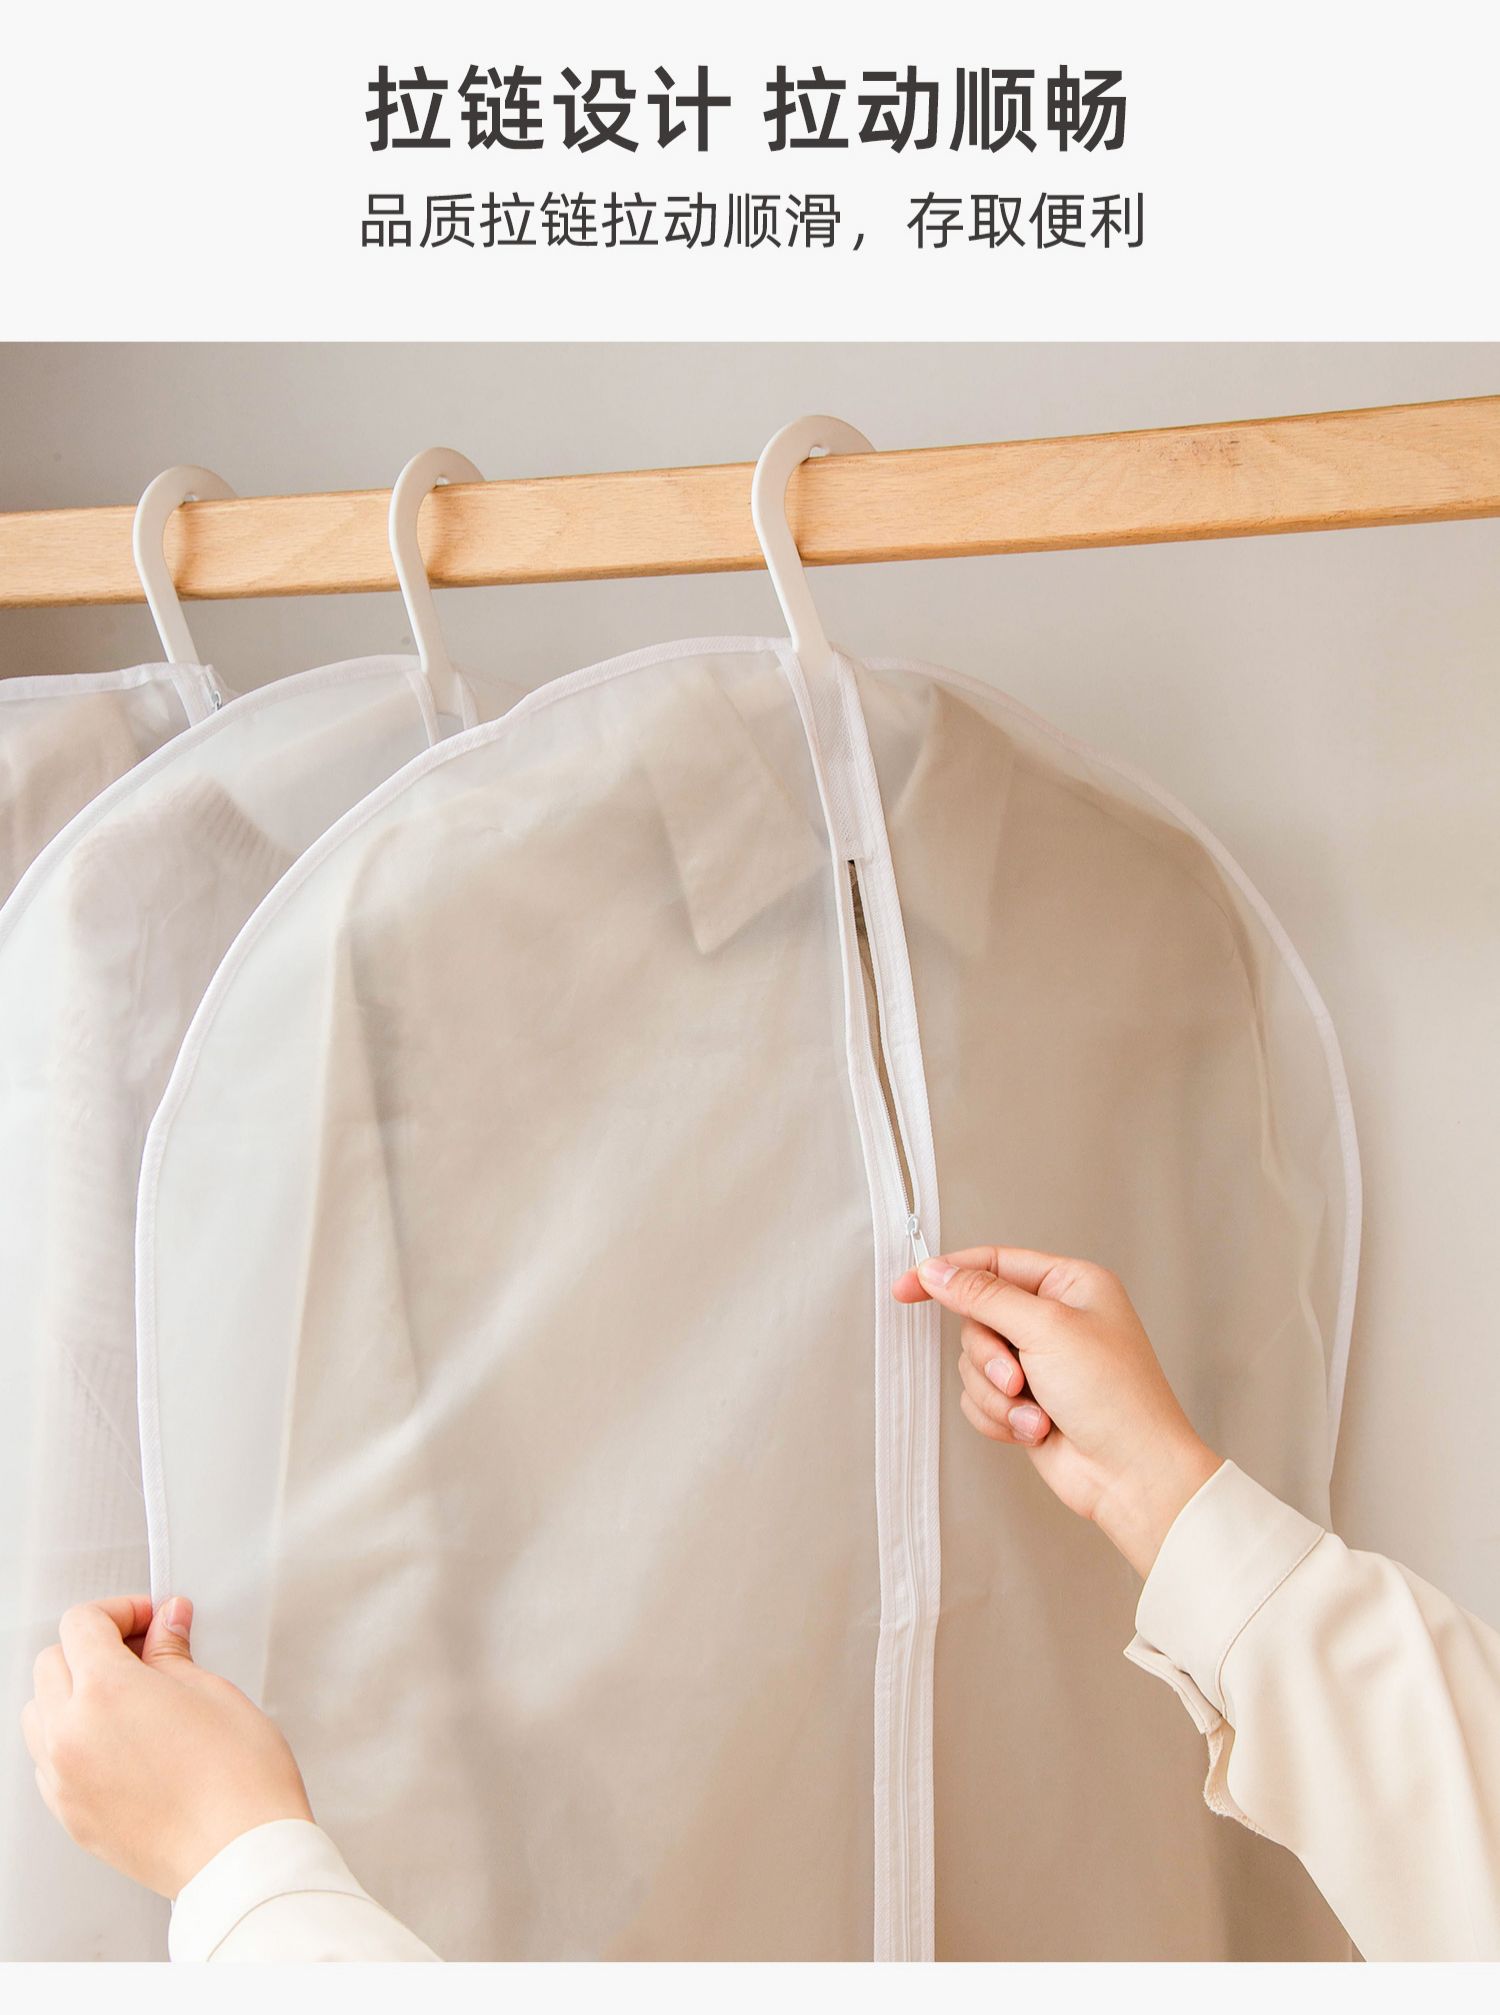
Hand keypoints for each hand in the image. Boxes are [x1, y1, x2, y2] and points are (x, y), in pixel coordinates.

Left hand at [22, 1594, 312, 1896]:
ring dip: (71, 1692)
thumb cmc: (237, 1778)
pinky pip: (47, 1760)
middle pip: (51, 1663)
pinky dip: (71, 1738)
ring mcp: (63, 1780)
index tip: (150, 1620)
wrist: (239, 1854)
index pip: (81, 1624)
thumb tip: (166, 1623)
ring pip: (37, 1712)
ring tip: (124, 1698)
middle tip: (143, 1651)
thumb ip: (172, 1653)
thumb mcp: (211, 1692)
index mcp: (105, 1692)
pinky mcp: (69, 1815)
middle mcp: (69, 1734)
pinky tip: (117, 1741)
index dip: (121, 1610)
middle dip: (93, 1647)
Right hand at [893, 1247, 1220, 1575]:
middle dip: (990, 1357)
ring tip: (1035, 1413)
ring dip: (997, 1396)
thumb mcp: (1046, 1329)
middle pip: (977, 1319)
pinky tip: (1035, 1431)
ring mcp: (1040, 1363)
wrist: (1132, 1476)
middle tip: (1017, 1379)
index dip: (947, 1274)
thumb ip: (983, 1295)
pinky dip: (1000, 1418)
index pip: (993, 1263)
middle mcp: (1055, 1320)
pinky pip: (980, 1400)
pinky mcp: (1026, 1403)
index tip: (906, 1289)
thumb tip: (937, 1271)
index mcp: (1070, 1285)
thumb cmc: (1115, 1396)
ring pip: (975, 1364)